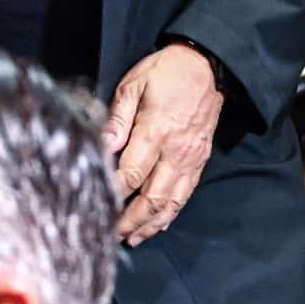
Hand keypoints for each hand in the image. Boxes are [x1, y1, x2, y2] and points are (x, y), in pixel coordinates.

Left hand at [101, 44, 223, 246]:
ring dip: (151, 223)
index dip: (112, 193)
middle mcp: (175, 151)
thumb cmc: (165, 71)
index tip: (96, 205)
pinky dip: (172, 212)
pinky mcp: (200, 159)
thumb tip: (102, 145)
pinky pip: (186, 193)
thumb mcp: (133, 84)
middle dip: (131, 220)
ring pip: (171, 202)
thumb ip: (117, 117)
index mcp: (155, 132)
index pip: (130, 174)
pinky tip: (160, 223)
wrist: (208, 65)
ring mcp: (191, 158)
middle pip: (152, 197)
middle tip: (112, 235)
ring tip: (134, 238)